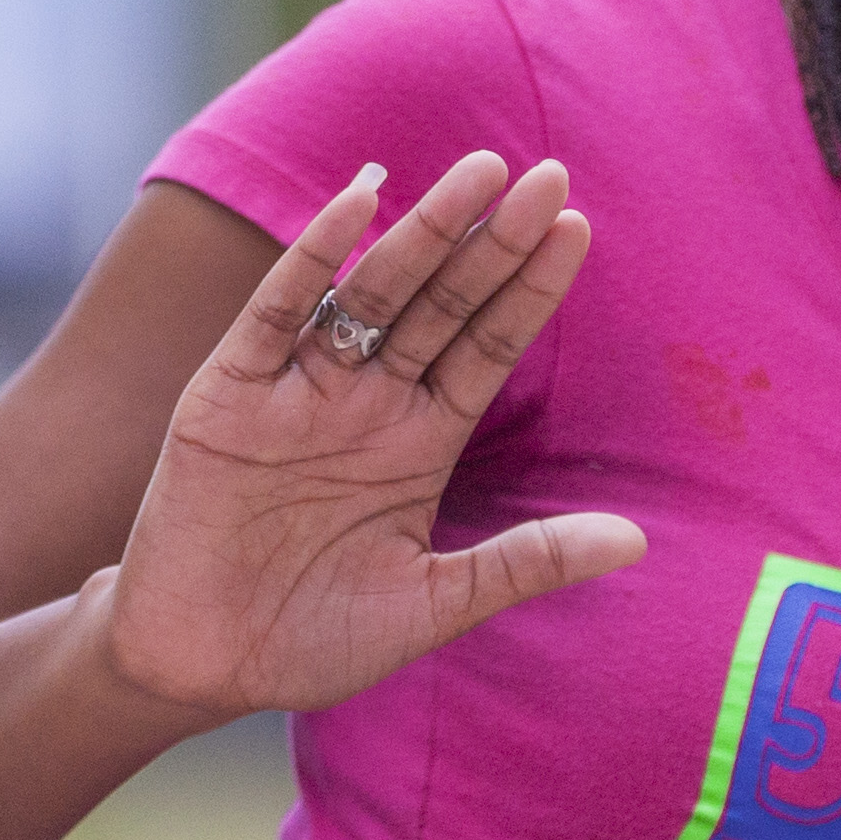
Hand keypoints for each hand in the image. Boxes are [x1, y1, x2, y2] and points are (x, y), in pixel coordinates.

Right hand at [104, 156, 644, 718]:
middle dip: (493, 242)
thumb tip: (638, 543)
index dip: (528, 290)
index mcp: (419, 441)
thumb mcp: (434, 604)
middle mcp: (367, 401)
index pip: (487, 347)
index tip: (579, 227)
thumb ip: (526, 563)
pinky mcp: (230, 393)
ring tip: (480, 173)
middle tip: (549, 174)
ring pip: (372, 292)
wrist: (202, 666)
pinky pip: (278, 310)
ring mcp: (299, 391)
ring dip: (425, 231)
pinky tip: (360, 200)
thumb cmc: (313, 639)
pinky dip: (314, 256)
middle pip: (443, 304)